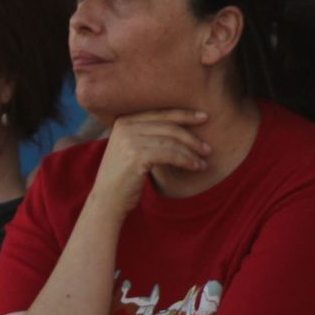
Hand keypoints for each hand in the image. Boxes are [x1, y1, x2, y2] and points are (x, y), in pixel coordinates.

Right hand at [94, 109, 209, 215]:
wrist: (107, 201)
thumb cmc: (124, 178)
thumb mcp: (131, 149)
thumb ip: (147, 135)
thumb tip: (181, 127)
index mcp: (124, 120)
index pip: (160, 113)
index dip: (184, 114)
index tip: (204, 117)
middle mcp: (125, 126)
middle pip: (168, 126)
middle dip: (192, 137)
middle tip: (207, 149)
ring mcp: (129, 140)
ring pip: (171, 141)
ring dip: (191, 153)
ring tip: (203, 163)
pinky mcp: (136, 156)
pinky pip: (170, 154)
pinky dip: (186, 160)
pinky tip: (195, 167)